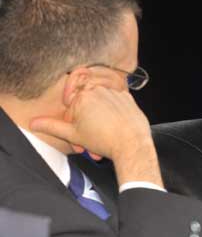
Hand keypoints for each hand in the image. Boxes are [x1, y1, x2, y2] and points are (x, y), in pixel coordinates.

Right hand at [29, 86, 162, 186]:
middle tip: (90, 141)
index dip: (73, 123)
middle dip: (86, 125)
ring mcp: (115, 93)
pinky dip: (113, 116)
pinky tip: (114, 129)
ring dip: (99, 122)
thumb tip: (34, 123)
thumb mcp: (72, 134)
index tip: (79, 133)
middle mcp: (99, 91)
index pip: (71, 107)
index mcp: (83, 97)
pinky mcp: (128, 98)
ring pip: (101, 107)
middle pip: (87, 107)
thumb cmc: (104, 140)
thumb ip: (52, 126)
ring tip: (103, 138)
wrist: (132, 145)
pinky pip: (115, 105)